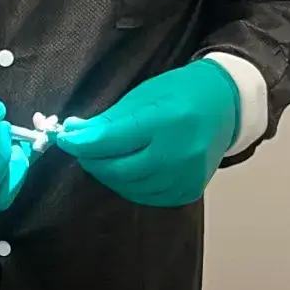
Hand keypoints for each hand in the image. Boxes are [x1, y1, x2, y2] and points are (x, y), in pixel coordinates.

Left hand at [57, 59, 239, 207]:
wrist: (225, 105)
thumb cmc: (179, 92)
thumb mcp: (143, 95)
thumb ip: (110, 119)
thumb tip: (74, 133)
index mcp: (165, 120)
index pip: (111, 140)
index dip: (82, 142)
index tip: (64, 139)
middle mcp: (179, 153)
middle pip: (119, 169)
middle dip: (92, 160)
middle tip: (81, 149)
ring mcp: (186, 176)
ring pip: (131, 186)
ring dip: (109, 174)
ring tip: (102, 158)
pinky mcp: (190, 190)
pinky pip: (149, 196)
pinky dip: (130, 186)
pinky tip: (126, 171)